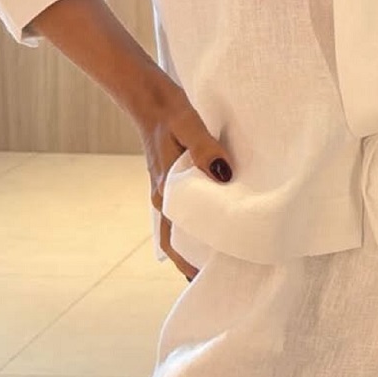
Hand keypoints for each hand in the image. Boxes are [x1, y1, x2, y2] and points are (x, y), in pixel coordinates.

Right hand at [127, 78, 231, 281]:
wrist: (148, 94)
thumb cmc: (168, 110)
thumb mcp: (189, 125)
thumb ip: (205, 149)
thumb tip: (223, 176)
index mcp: (166, 192)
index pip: (174, 241)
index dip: (188, 264)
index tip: (205, 282)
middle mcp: (165, 196)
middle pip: (179, 240)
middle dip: (198, 259)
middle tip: (228, 275)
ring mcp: (168, 188)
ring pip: (184, 225)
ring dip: (201, 241)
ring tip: (229, 255)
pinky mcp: (175, 177)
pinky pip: (187, 208)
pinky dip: (201, 220)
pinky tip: (220, 220)